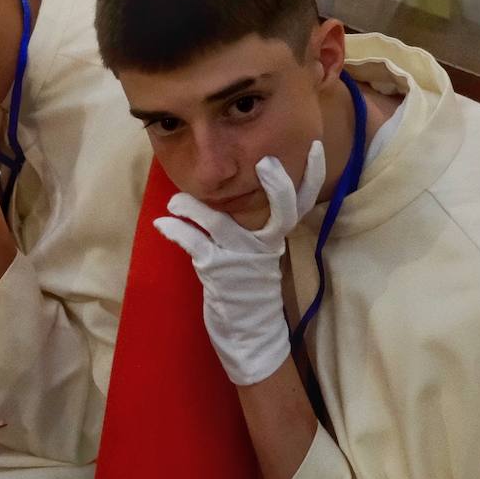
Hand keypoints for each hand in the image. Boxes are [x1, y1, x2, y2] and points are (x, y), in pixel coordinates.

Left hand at [154, 141, 325, 385]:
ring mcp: (241, 260)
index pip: (300, 202)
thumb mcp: (257, 250)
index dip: (313, 175)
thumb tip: (236, 182)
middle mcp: (264, 246)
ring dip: (193, 208)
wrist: (248, 331)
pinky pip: (194, 245)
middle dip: (278, 187)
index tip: (317, 146)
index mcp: (274, 237)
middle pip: (282, 213)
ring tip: (174, 202)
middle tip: (266, 163)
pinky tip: (162, 224)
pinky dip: (176, 231)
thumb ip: (251, 220)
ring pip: (220, 224)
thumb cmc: (247, 283)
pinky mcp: (217, 273)